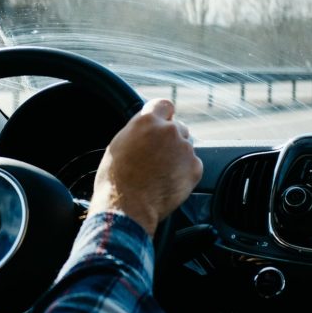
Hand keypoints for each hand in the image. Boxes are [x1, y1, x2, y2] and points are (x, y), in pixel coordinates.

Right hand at [87, 98, 202, 236]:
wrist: (127, 207)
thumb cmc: (116, 180)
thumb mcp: (118, 144)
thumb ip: (137, 129)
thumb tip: (146, 126)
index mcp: (147, 121)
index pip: (165, 105)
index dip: (163, 115)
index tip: (162, 123)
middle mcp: (169, 131)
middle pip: (178, 127)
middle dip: (170, 139)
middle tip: (157, 157)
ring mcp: (184, 149)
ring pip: (186, 146)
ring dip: (177, 156)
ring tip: (160, 173)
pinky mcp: (195, 168)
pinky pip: (193, 164)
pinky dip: (184, 172)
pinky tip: (168, 181)